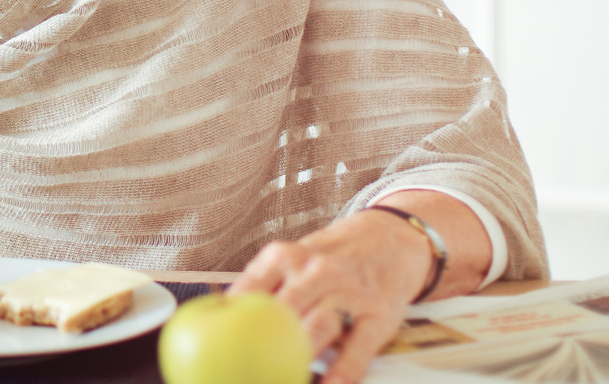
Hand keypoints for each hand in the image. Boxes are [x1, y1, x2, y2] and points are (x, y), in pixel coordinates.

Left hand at [228, 210, 429, 383]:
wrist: (390, 239)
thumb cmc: (329, 258)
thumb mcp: (293, 257)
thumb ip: (263, 285)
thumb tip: (220, 318)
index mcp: (286, 257)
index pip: (250, 289)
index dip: (231, 320)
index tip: (218, 348)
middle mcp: (316, 270)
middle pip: (284, 310)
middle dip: (263, 344)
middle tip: (248, 371)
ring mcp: (349, 292)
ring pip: (319, 326)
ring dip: (300, 357)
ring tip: (287, 379)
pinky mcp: (378, 314)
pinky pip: (358, 348)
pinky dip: (343, 371)